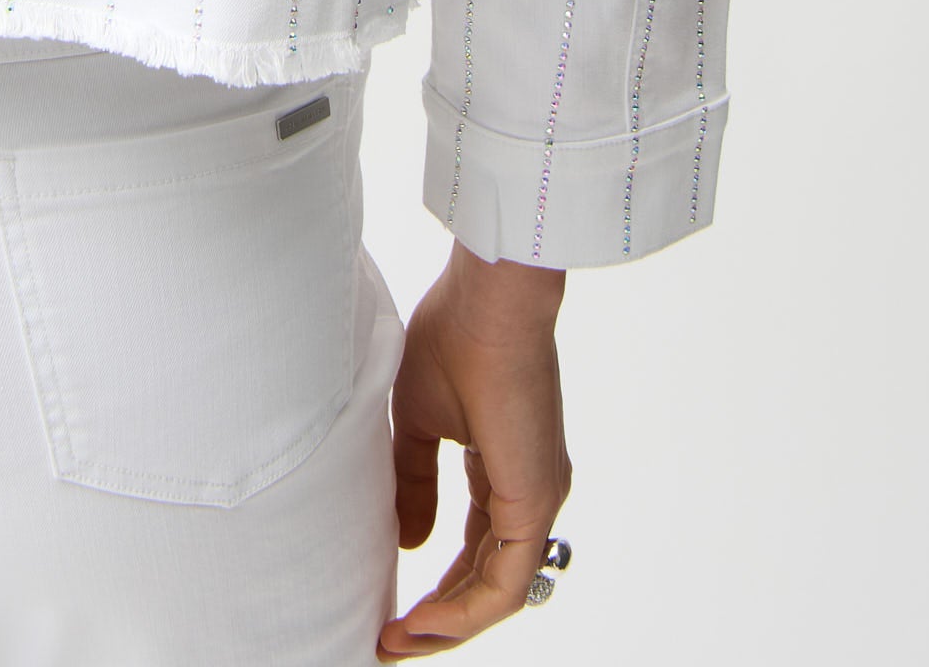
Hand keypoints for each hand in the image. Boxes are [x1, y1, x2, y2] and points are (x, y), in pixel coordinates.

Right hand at [377, 240, 570, 655]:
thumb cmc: (455, 334)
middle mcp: (531, 493)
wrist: (490, 296)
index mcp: (506, 470)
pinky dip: (465, 610)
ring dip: (448, 625)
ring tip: (398, 640)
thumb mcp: (418, 418)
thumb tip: (411, 542)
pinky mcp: (534, 501)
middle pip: (488, 583)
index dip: (437, 588)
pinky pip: (505, 581)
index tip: (392, 613)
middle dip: (439, 620)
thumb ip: (415, 480)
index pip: (476, 551)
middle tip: (391, 643)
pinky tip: (424, 620)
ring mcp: (538, 500)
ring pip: (498, 593)